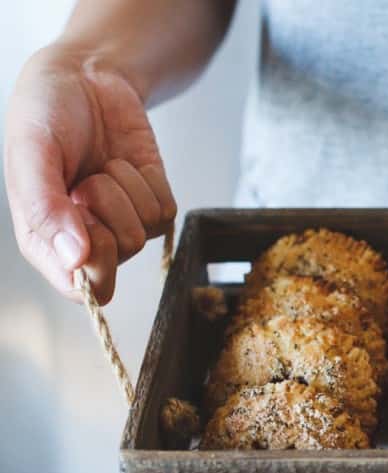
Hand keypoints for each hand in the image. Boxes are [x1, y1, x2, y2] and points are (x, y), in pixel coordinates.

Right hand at [4, 43, 175, 304]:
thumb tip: (76, 260)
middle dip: (106, 217)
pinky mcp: (152, 202)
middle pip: (117, 263)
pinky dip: (146, 182)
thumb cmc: (45, 116)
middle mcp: (85, 241)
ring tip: (99, 168)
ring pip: (142, 234)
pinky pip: (164, 212)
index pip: (81, 288)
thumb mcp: (32, 154)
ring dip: (123, 191)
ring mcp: (122, 223)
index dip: (91, 265)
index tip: (83, 222)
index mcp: (45, 241)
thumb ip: (43, 208)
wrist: (84, 78)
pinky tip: (123, 163)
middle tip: (84, 184)